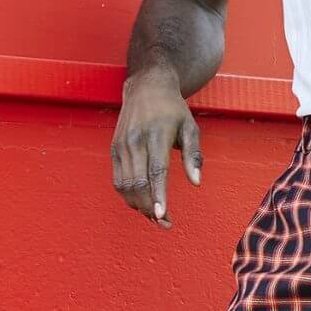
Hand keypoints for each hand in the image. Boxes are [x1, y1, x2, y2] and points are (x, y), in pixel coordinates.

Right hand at [112, 73, 201, 228]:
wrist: (146, 86)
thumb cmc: (173, 109)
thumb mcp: (190, 127)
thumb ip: (193, 156)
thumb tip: (196, 182)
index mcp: (157, 134)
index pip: (156, 171)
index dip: (159, 195)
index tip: (163, 216)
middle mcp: (135, 140)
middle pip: (138, 183)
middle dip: (150, 208)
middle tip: (165, 223)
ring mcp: (122, 145)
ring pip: (125, 185)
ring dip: (139, 205)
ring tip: (155, 216)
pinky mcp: (114, 149)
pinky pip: (118, 180)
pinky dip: (128, 196)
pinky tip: (142, 202)